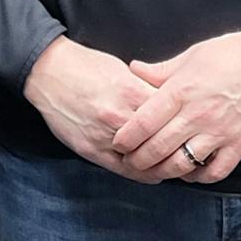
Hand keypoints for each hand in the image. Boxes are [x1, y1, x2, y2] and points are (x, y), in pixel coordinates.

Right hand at [24, 36, 178, 174]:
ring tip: (176, 165)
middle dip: (178, 147)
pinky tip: (152, 174)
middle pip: (160, 141)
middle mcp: (119, 116)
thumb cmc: (85, 67)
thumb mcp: (121, 69)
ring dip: (161, 165)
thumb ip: (144, 87)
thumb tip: (168, 100)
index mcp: (130, 91)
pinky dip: (141, 173)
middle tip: (191, 150)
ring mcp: (103, 136)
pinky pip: (122, 169)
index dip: (183, 122)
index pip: (169, 114)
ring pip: (144, 160)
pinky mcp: (90, 149)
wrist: (48, 72)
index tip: (193, 127)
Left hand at [110, 19, 240, 184]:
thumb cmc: (232, 53)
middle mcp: (198, 114)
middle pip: (158, 147)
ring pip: (183, 164)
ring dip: (164, 172)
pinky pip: (215, 171)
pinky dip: (199, 177)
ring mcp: (221, 132)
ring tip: (154, 171)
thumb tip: (133, 70)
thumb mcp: (191, 56)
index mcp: (182, 90)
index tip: (118, 143)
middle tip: (129, 162)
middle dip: (138, 160)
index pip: (144, 121)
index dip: (126, 137)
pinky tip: (189, 172)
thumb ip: (160, 70)